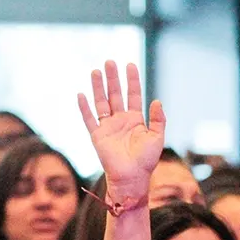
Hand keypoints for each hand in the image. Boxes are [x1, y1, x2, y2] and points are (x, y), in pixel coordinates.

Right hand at [78, 61, 164, 197]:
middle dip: (113, 78)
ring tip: (96, 71)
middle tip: (110, 62)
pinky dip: (85, 108)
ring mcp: (108, 128)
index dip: (132, 80)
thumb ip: (158, 119)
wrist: (132, 177)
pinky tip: (81, 94)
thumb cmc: (146, 161)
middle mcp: (121, 121)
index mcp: (136, 120)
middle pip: (115, 95)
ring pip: (102, 103)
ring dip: (98, 87)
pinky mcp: (97, 136)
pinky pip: (89, 119)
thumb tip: (156, 101)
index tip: (130, 65)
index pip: (133, 95)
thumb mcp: (157, 138)